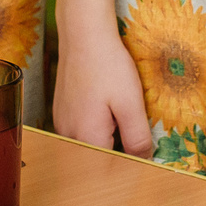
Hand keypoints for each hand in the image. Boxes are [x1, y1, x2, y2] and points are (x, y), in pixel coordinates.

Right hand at [53, 28, 152, 157]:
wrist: (83, 34)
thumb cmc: (107, 65)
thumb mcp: (131, 103)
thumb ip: (137, 137)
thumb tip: (144, 161)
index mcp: (87, 137)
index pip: (108, 170)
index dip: (128, 168)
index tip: (142, 160)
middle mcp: (69, 135)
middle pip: (96, 160)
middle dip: (117, 156)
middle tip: (135, 142)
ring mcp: (62, 123)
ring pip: (87, 146)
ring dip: (106, 142)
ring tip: (121, 124)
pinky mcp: (62, 112)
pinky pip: (80, 132)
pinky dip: (96, 130)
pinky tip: (107, 112)